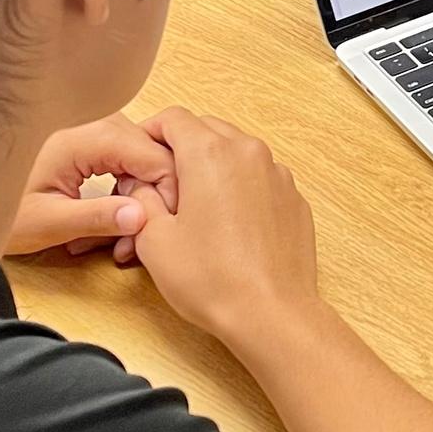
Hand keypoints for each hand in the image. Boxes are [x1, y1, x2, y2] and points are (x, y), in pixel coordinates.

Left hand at [6, 116, 176, 259]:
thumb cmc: (1, 205)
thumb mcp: (47, 222)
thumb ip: (96, 219)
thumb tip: (142, 217)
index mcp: (84, 137)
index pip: (156, 159)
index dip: (168, 198)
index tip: (158, 234)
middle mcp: (97, 122)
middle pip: (155, 158)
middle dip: (153, 204)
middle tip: (132, 246)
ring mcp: (98, 125)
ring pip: (146, 161)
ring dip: (141, 201)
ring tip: (118, 241)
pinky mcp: (96, 136)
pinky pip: (131, 160)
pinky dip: (128, 191)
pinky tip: (112, 219)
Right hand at [128, 109, 321, 348]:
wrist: (270, 313)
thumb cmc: (213, 280)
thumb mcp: (153, 238)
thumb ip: (140, 198)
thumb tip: (140, 184)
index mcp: (211, 155)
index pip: (174, 118)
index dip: (149, 133)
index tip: (139, 157)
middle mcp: (250, 154)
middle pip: (207, 130)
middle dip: (180, 149)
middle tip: (160, 182)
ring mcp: (278, 176)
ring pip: (236, 153)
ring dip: (211, 167)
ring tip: (192, 204)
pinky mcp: (294, 199)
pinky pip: (260, 178)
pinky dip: (240, 187)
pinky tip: (226, 222)